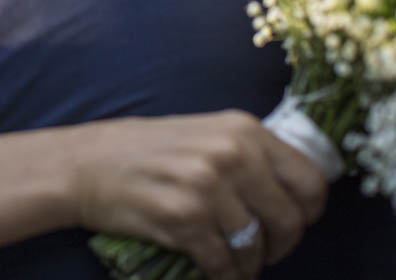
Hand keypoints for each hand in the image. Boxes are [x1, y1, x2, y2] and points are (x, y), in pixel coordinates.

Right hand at [69, 111, 326, 279]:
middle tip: (262, 251)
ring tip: (232, 262)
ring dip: (247, 264)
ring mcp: (206, 187)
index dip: (309, 212)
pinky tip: (213, 270)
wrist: (84, 164)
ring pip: (255, 247)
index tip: (293, 222)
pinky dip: (223, 275)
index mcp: (242, 129)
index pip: (311, 181)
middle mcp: (230, 154)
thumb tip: (296, 192)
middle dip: (280, 245)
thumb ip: (248, 154)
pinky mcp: (183, 219)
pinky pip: (223, 263)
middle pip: (289, 220)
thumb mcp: (204, 134)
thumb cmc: (144, 150)